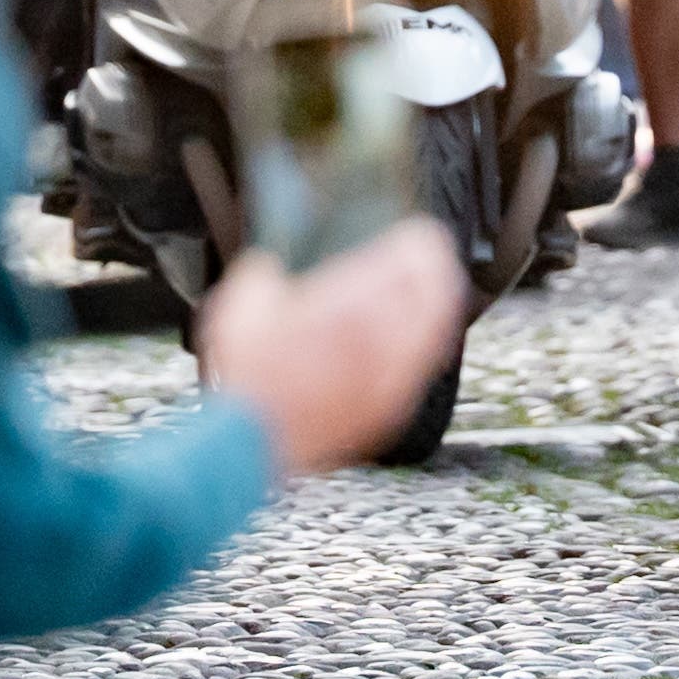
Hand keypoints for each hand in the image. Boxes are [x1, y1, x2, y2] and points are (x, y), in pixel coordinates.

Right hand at [197, 220, 465, 475]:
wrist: (251, 446)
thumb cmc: (246, 378)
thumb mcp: (242, 305)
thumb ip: (266, 273)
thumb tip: (272, 266)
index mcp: (349, 304)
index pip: (405, 261)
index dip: (417, 242)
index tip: (416, 232)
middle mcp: (380, 337)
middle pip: (431, 291)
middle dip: (434, 266)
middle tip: (431, 253)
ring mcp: (389, 376)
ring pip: (435, 329)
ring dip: (436, 302)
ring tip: (435, 288)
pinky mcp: (387, 407)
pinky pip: (422, 366)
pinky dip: (425, 342)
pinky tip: (420, 337)